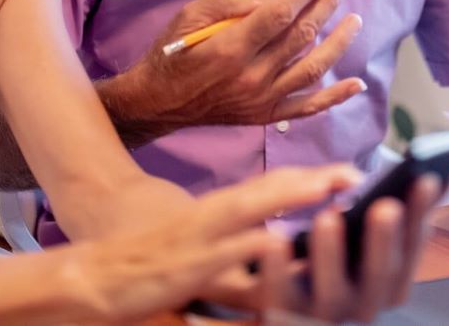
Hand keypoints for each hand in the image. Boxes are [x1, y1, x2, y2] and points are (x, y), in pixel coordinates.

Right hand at [66, 164, 363, 321]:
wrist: (94, 275)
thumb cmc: (146, 259)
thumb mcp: (196, 242)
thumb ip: (235, 238)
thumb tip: (276, 239)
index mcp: (216, 214)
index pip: (270, 187)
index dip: (309, 178)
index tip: (350, 172)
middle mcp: (212, 221)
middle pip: (268, 193)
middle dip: (311, 182)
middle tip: (354, 174)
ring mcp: (200, 244)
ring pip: (250, 215)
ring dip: (289, 200)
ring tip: (328, 191)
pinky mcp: (185, 270)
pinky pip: (223, 256)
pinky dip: (250, 246)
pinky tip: (277, 240)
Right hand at [122, 0, 366, 129]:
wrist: (158, 100)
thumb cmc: (173, 51)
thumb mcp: (190, 14)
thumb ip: (232, 0)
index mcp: (232, 47)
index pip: (281, 13)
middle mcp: (251, 76)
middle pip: (301, 36)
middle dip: (325, 7)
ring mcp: (261, 99)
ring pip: (313, 68)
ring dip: (339, 42)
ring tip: (354, 20)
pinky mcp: (265, 115)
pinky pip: (307, 108)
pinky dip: (335, 97)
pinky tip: (357, 84)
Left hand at [252, 173, 442, 322]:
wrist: (289, 302)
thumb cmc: (333, 256)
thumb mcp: (363, 232)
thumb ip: (389, 205)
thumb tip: (421, 172)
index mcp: (391, 279)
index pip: (411, 247)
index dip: (420, 215)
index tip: (424, 178)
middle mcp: (366, 301)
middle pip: (380, 275)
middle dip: (384, 239)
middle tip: (386, 205)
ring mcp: (329, 312)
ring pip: (334, 290)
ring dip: (333, 255)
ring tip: (328, 218)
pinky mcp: (289, 315)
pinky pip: (284, 296)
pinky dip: (280, 270)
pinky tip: (276, 239)